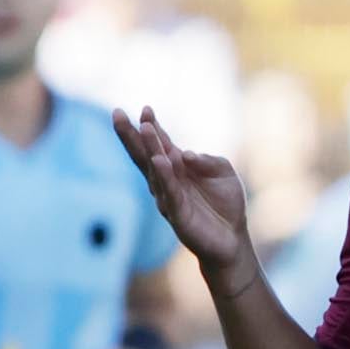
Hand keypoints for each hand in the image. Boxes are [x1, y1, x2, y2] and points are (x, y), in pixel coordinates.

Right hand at [112, 106, 257, 284]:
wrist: (232, 239)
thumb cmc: (225, 204)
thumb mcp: (224, 172)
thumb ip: (207, 160)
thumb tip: (186, 154)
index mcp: (177, 168)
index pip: (160, 144)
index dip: (152, 127)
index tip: (145, 109)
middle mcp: (167, 181)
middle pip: (145, 155)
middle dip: (132, 135)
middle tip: (117, 113)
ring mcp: (169, 198)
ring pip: (155, 171)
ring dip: (150, 149)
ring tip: (145, 129)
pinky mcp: (178, 215)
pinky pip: (170, 193)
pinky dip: (164, 176)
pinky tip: (159, 161)